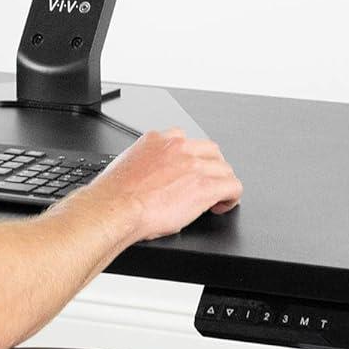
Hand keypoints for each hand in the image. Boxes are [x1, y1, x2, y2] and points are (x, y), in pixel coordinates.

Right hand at [81, 127, 242, 240]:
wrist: (116, 208)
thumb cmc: (116, 195)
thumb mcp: (129, 164)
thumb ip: (147, 162)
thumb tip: (150, 176)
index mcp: (158, 140)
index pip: (187, 141)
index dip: (193, 159)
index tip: (191, 171)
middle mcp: (179, 147)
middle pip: (211, 152)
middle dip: (211, 169)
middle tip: (207, 185)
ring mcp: (194, 165)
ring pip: (224, 169)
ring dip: (222, 183)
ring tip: (216, 198)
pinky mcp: (205, 186)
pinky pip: (233, 186)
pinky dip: (231, 197)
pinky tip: (222, 206)